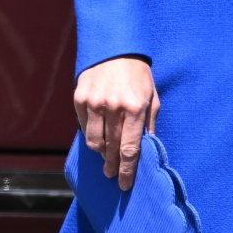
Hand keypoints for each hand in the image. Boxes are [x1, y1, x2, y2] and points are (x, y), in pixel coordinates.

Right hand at [74, 57, 159, 190]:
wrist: (115, 48)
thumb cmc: (138, 75)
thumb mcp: (152, 97)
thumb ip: (148, 124)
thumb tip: (147, 149)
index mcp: (135, 108)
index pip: (130, 149)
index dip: (127, 170)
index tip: (124, 184)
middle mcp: (114, 107)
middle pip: (111, 148)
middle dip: (112, 166)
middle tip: (112, 175)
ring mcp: (94, 102)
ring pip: (94, 141)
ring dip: (100, 154)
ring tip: (104, 159)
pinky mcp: (80, 98)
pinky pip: (84, 127)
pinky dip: (90, 136)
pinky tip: (97, 139)